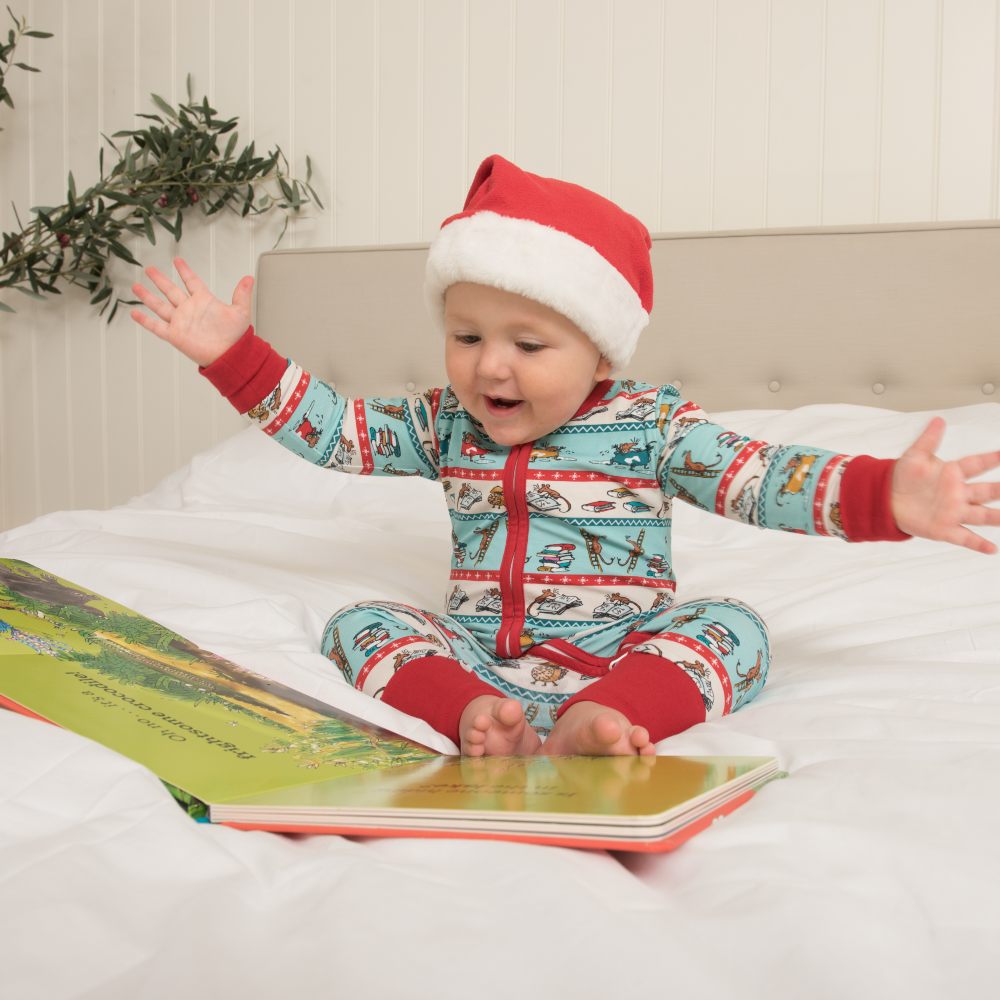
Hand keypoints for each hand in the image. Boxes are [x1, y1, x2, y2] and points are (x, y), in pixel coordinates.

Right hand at [130, 257, 253, 366]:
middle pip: (171, 290)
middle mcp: (190, 309)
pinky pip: (156, 326)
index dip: (185, 271)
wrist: (230, 356)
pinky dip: (145, 320)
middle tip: (150, 268)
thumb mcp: (241, 312)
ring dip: (148, 296)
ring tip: (136, 286)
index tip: (177, 260)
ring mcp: (181, 321)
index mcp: (204, 301)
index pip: (192, 282)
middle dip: (160, 280)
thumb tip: (249, 278)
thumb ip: (242, 294)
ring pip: (160, 305)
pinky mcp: (175, 335)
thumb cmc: (236, 337)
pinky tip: (134, 313)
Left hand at [891, 417, 999, 554]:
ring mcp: (954, 512)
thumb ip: (928, 440)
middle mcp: (958, 493)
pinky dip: (978, 544)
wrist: (885, 499)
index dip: (992, 458)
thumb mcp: (914, 456)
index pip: (977, 464)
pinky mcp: (944, 528)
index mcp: (953, 473)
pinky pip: (965, 537)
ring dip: (998, 517)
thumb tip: (938, 420)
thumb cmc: (902, 477)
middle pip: (988, 491)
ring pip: (983, 515)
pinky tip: (991, 549)